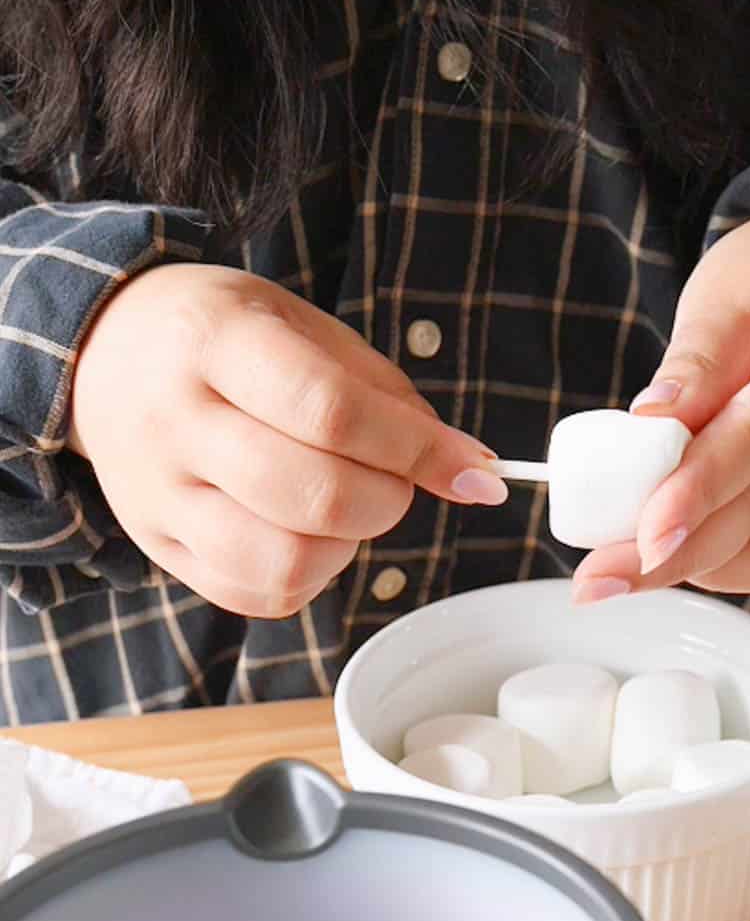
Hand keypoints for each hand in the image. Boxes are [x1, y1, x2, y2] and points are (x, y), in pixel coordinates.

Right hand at [69, 265, 506, 616]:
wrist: (101, 350)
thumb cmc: (221, 334)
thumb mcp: (301, 326)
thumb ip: (386, 395)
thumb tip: (467, 468)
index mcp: (214, 342)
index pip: (331, 412)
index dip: (418, 451)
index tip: (476, 471)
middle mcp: (175, 423)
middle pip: (313, 497)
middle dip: (388, 500)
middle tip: (395, 478)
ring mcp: (158, 495)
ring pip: (283, 562)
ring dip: (347, 547)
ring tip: (345, 507)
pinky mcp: (157, 546)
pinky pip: (256, 595)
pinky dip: (308, 577)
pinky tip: (308, 535)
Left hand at [572, 209, 749, 602]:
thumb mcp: (732, 288)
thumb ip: (697, 357)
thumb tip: (654, 422)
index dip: (702, 486)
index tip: (644, 532)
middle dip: (681, 548)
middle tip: (601, 575)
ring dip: (695, 567)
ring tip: (620, 568)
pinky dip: (726, 569)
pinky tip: (675, 555)